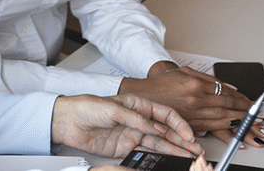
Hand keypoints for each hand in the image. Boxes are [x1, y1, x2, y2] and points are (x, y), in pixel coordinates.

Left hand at [51, 94, 203, 158]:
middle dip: (182, 139)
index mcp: (138, 104)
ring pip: (159, 143)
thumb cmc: (87, 107)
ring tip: (189, 155)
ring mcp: (133, 134)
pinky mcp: (125, 147)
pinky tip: (170, 159)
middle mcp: (138, 119)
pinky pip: (146, 153)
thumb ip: (134, 118)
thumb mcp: (112, 109)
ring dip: (174, 149)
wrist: (68, 121)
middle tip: (195, 149)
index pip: (165, 114)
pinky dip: (159, 157)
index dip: (179, 124)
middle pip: (166, 130)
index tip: (188, 134)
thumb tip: (152, 127)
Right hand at [119, 62, 261, 143]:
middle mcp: (196, 102)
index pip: (227, 94)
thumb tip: (229, 88)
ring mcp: (193, 115)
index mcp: (196, 86)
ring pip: (223, 121)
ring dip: (240, 124)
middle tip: (259, 117)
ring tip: (252, 126)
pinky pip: (212, 129)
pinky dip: (225, 130)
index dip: (242, 100)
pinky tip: (234, 131)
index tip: (252, 102)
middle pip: (228, 109)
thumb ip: (209, 80)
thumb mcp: (186, 72)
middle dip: (246, 113)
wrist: (144, 96)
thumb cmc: (163, 83)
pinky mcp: (189, 125)